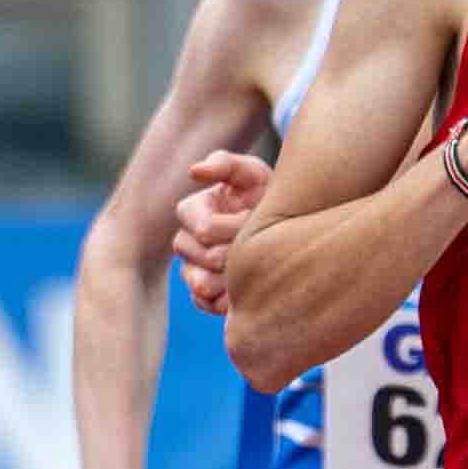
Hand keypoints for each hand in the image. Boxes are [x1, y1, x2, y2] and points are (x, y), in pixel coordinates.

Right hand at [171, 151, 269, 315]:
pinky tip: (248, 284)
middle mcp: (185, 242)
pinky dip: (229, 299)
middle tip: (261, 244)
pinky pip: (206, 304)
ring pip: (202, 285)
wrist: (282, 227)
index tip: (254, 218)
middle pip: (204, 259)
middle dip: (237, 252)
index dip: (231, 228)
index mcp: (191, 211)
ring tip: (256, 264)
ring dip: (234, 278)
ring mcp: (191, 269)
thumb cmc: (264, 194)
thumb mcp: (251, 172)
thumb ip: (225, 164)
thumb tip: (193, 171)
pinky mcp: (201, 295)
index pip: (203, 229)